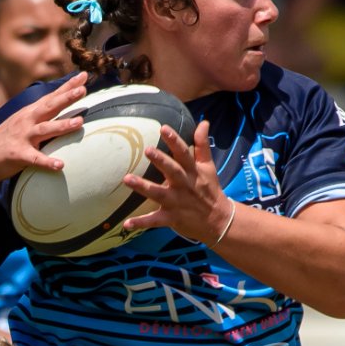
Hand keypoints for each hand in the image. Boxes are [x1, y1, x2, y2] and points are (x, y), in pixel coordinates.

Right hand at [0, 75, 87, 180]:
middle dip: (66, 98)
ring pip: (45, 130)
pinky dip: (47, 162)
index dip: (67, 86)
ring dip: (62, 126)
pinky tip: (60, 165)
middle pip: (49, 107)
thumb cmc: (8, 139)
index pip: (51, 96)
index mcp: (29, 113)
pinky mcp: (18, 155)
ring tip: (79, 122)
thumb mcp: (23, 121)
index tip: (83, 76)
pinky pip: (35, 159)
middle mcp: (26, 121)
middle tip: (83, 89)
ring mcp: (22, 137)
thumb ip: (40, 114)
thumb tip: (59, 103)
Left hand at [120, 122, 232, 243]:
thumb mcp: (208, 167)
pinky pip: (154, 221)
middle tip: (147, 150)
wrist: (218, 220)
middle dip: (160, 161)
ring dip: (143, 187)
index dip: (174, 141)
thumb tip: (203, 122)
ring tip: (126, 179)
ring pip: (158, 193)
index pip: (184, 153)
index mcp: (192, 172)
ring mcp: (177, 202)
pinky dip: (141, 223)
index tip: (163, 128)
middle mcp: (184, 185)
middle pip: (172, 171)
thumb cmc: (209, 190)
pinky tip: (126, 223)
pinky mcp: (172, 218)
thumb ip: (202, 145)